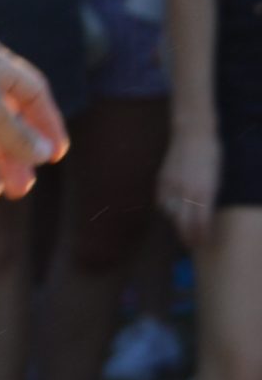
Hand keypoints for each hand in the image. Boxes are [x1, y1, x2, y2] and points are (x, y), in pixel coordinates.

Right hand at [157, 129, 222, 249]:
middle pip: (183, 222)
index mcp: (204, 191)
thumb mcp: (217, 177)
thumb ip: (209, 197)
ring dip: (178, 222)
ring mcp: (171, 185)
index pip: (201, 222)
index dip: (201, 235)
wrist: (192, 134)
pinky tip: (173, 209)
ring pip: (171, 212)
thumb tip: (205, 214)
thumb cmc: (212, 155)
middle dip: (187, 236)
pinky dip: (168, 208)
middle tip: (191, 245)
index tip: (202, 244)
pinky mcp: (162, 180)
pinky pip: (163, 201)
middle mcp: (186, 191)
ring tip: (183, 227)